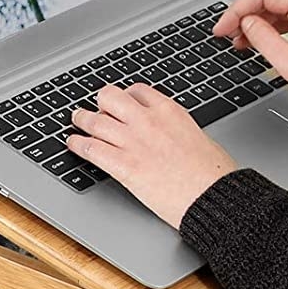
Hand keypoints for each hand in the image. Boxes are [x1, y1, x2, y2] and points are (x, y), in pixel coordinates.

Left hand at [65, 82, 238, 230]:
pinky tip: (73, 144)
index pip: (136, 91)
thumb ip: (177, 130)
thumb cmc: (214, 173)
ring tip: (77, 122)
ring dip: (82, 120)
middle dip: (100, 103)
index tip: (121, 104)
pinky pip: (90, 148)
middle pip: (109, 97)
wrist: (212, 197)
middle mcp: (148, 121)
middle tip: (96, 110)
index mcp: (169, 111)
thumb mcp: (199, 138)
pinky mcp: (123, 166)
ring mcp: (133, 142)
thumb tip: (171, 134)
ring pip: (94, 120)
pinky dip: (77, 145)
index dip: (124, 97)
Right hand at [213, 0, 287, 131]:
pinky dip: (272, 27)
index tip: (223, 27)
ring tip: (239, 39)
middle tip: (227, 30)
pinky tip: (259, 40)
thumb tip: (246, 23)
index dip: (239, 8)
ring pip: (281, 5)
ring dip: (258, 18)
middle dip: (246, 9)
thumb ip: (266, 41)